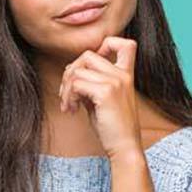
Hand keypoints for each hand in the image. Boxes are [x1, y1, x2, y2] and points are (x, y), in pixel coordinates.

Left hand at [59, 37, 142, 160]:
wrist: (124, 147)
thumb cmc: (112, 127)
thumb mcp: (102, 100)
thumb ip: (92, 83)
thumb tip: (71, 73)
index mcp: (126, 74)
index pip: (124, 43)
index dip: (104, 46)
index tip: (90, 69)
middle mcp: (122, 74)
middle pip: (87, 55)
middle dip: (70, 73)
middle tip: (67, 94)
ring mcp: (115, 82)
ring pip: (77, 71)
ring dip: (66, 89)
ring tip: (69, 105)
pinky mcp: (105, 92)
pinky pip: (76, 84)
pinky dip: (68, 97)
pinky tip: (72, 110)